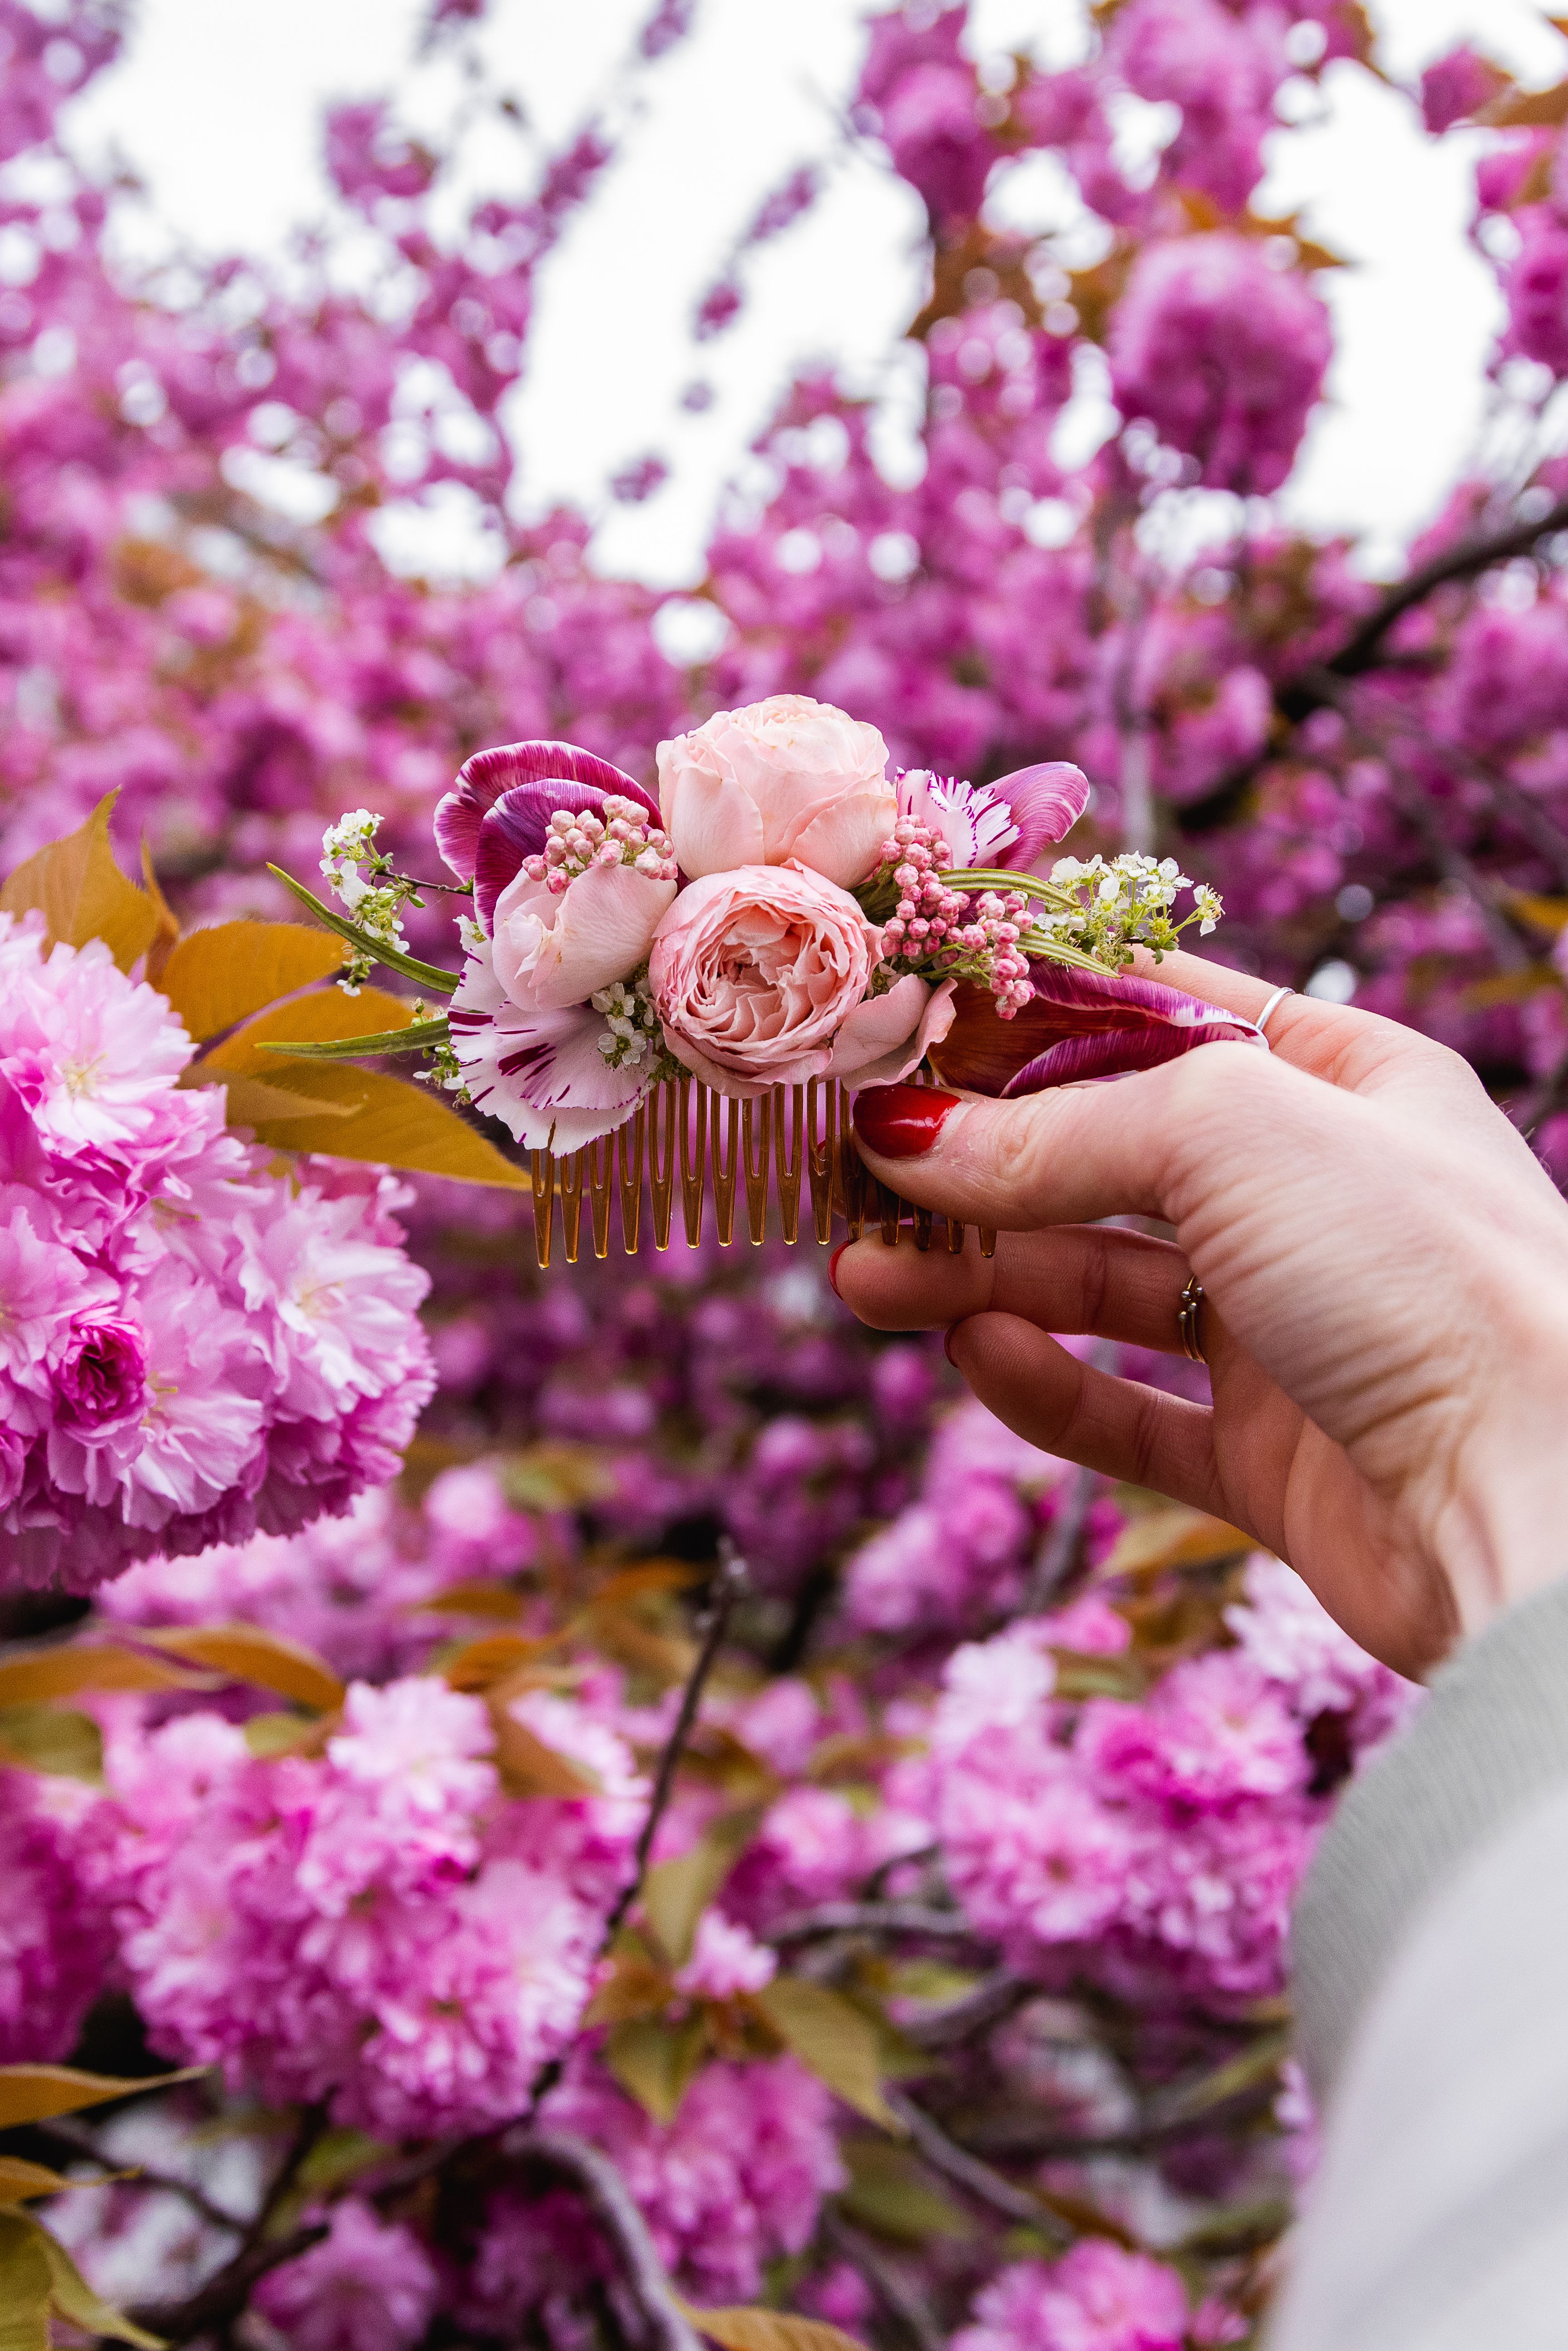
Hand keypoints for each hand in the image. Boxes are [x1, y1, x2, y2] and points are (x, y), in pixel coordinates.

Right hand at [834, 949, 1567, 1677]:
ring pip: (1098, 1289)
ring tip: (865, 1276)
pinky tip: (973, 1354)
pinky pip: (1129, 1414)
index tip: (902, 1029)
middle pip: (1106, 1162)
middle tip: (854, 1176)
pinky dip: (1045, 1385)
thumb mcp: (1228, 1132)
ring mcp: (1292, 1332)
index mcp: (1343, 1081)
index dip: (1024, 1019)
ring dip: (978, 1278)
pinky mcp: (1271, 1459)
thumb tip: (903, 1134)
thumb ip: (1057, 1130)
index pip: (1154, 1016)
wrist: (1540, 1500)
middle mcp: (1318, 1197)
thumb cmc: (1421, 1267)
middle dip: (976, 1167)